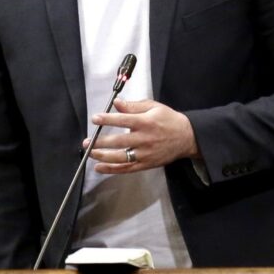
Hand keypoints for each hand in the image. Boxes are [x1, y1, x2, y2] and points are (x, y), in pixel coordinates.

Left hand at [83, 98, 199, 173]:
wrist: (187, 137)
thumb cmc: (169, 119)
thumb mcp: (153, 107)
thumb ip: (133, 106)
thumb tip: (116, 103)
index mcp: (145, 122)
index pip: (123, 120)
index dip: (107, 119)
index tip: (95, 119)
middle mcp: (144, 139)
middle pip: (119, 142)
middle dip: (100, 142)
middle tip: (86, 141)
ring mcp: (145, 153)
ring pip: (121, 158)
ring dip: (103, 156)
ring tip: (90, 153)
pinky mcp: (146, 164)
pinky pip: (127, 169)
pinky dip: (112, 169)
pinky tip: (99, 168)